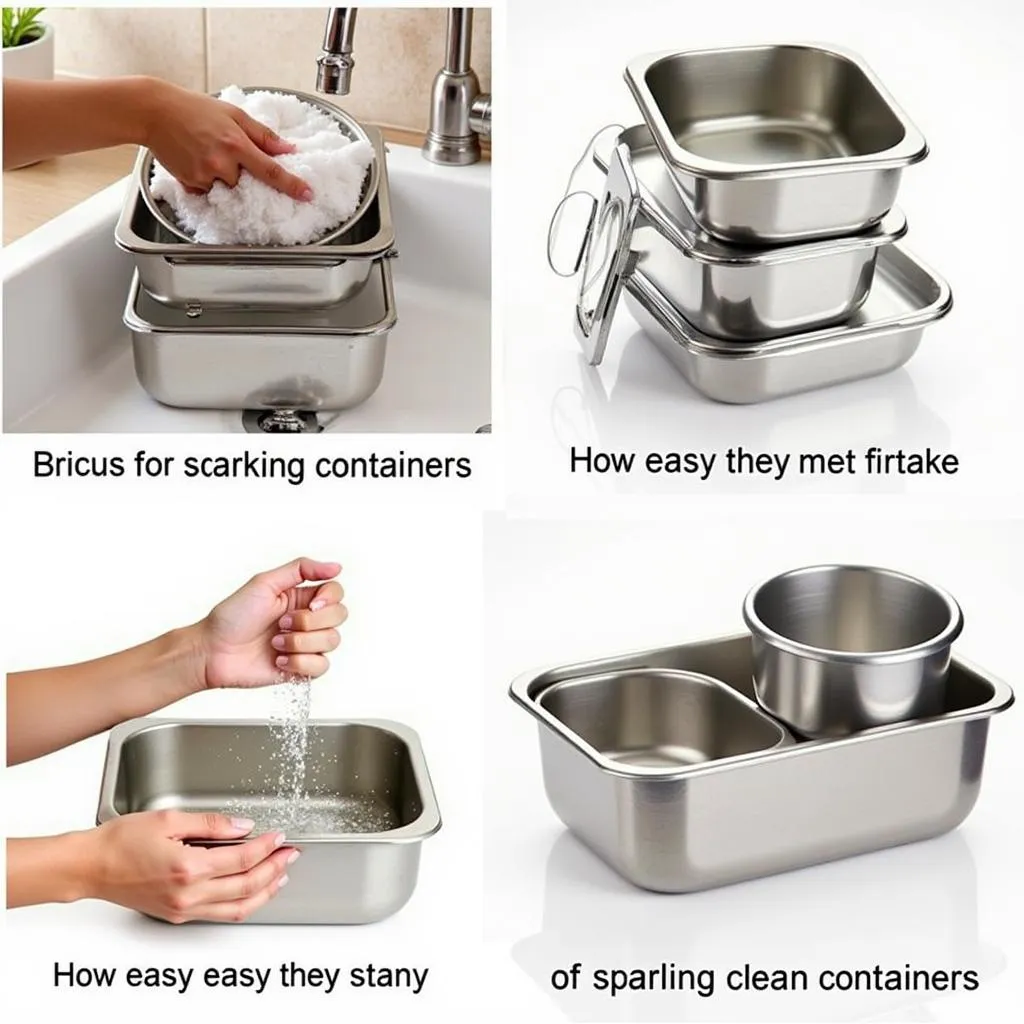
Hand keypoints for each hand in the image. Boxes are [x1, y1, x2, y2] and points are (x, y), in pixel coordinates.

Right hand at [85, 811, 295, 923]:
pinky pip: (220, 913)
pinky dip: (242, 903)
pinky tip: (251, 889)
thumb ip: (211, 823)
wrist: (92, 866)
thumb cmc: (122, 841)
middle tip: (291, 853)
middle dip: (274, 868)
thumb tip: (243, 826)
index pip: (243, 858)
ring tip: (280, 874)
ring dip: (265, 891)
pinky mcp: (178, 913)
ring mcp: (183, 908)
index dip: (267, 846)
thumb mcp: (170, 819)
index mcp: (188, 868)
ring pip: (237, 908)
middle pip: (247, 885)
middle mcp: (188, 894)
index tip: (280, 836)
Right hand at [141, 79, 312, 199]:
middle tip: (222, 150)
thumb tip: (289, 149)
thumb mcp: (233, 113)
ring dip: (223, 176)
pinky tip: (194, 159)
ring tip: (206, 152)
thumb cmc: (193, 108)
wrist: (153, 111)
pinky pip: (207, 190)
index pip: (271, 170)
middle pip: (247, 183)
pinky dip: (205, 179)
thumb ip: (263, 135)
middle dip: (241, 173)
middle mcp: (222, 162)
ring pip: (226, 188)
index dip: (291, 185)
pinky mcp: (190, 182)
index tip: (307, 195)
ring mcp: (204, 174)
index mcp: (236, 143)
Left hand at [199, 557, 345, 686]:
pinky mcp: (301, 668)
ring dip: (300, 643)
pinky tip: (278, 660)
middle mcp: (307, 620)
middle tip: (281, 624)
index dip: (329, 598)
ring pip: (332, 641)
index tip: (311, 604)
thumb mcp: (264, 583)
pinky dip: (299, 663)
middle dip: (310, 622)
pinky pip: (321, 666)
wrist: (213, 652)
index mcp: (301, 597)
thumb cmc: (232, 617)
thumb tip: (336, 566)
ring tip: (275, 644)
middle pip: (340, 616)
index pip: (336, 592)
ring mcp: (306, 645)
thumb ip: (301, 569)